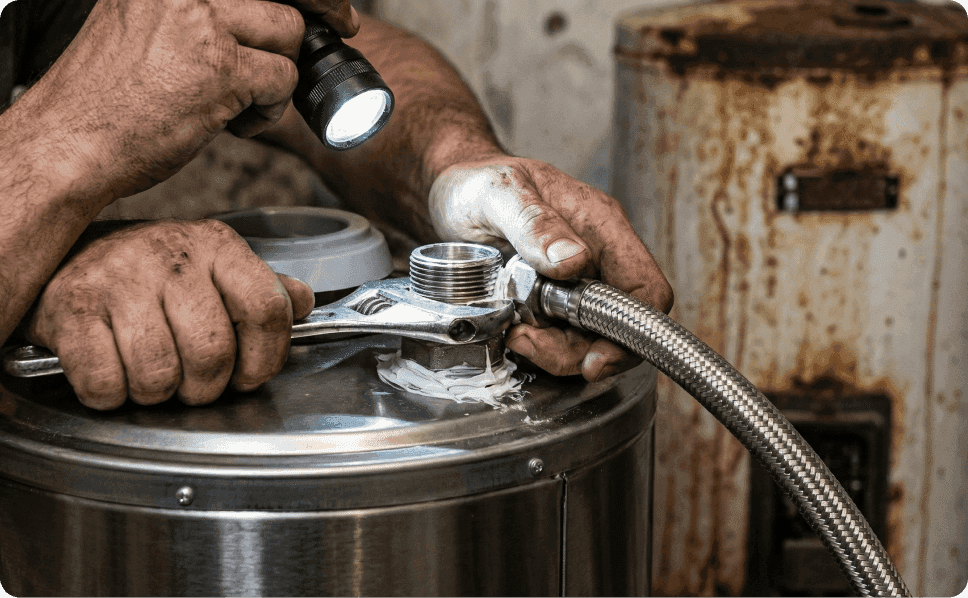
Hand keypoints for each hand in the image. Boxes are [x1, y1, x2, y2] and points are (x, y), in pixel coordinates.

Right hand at [24, 0, 358, 201]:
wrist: (68, 141)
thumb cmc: (104, 97)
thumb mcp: (144, 24)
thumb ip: (197, 13)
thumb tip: (263, 17)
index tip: (335, 12)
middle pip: (282, 2)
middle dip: (299, 39)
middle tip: (298, 66)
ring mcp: (202, 23)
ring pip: (289, 36)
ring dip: (277, 77)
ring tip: (239, 104)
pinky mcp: (220, 70)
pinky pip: (282, 81)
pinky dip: (268, 110)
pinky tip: (232, 124)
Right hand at [24, 220, 314, 409]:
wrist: (60, 253)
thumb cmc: (148, 274)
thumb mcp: (211, 268)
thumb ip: (259, 289)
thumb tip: (302, 302)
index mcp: (215, 246)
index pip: (266, 308)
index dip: (266, 357)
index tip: (249, 374)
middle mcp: (169, 255)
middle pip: (212, 352)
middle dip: (205, 386)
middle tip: (191, 382)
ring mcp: (116, 279)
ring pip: (158, 374)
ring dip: (156, 393)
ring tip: (151, 375)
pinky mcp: (69, 308)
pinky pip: (105, 382)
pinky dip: (110, 395)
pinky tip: (112, 373)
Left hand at [429, 157, 672, 381]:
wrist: (450, 190)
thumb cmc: (478, 181)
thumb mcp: (499, 193)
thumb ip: (535, 224)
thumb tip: (574, 261)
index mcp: (601, 227)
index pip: (646, 288)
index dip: (632, 332)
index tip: (596, 359)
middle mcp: (598, 257)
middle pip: (618, 326)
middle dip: (579, 350)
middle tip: (531, 344)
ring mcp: (577, 282)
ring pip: (587, 339)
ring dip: (554, 350)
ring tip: (515, 334)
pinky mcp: (553, 300)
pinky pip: (560, 337)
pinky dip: (538, 344)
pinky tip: (512, 331)